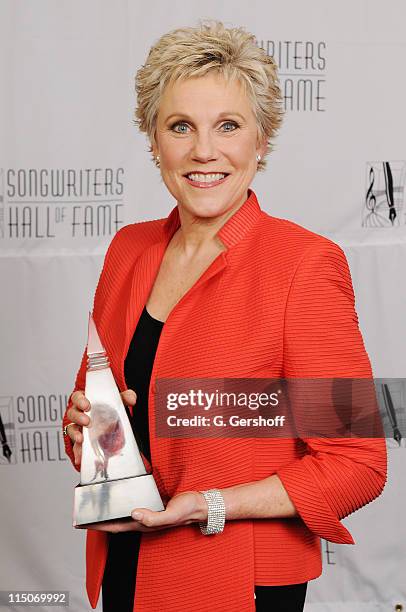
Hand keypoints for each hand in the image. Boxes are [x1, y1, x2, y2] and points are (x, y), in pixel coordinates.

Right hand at [66, 388, 136, 466]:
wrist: (108, 425)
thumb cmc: (107, 409)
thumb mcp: (116, 401)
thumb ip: (124, 397)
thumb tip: (132, 398)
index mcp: (85, 401)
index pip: (77, 397)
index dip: (80, 400)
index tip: (87, 405)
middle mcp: (78, 413)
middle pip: (72, 413)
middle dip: (78, 417)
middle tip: (87, 421)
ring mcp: (77, 428)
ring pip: (71, 429)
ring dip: (75, 434)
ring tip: (81, 439)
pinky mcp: (79, 441)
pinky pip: (75, 446)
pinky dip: (77, 452)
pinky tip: (80, 457)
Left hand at [82, 491, 207, 533]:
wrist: (199, 504)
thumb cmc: (186, 510)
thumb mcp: (170, 514)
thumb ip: (153, 517)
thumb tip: (134, 513)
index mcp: (143, 524)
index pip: (114, 527)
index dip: (98, 526)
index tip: (82, 523)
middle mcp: (142, 519)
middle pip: (115, 521)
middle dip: (98, 519)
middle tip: (83, 513)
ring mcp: (146, 511)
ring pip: (122, 513)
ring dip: (109, 510)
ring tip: (96, 504)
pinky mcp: (150, 503)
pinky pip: (132, 503)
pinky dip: (122, 501)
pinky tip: (118, 495)